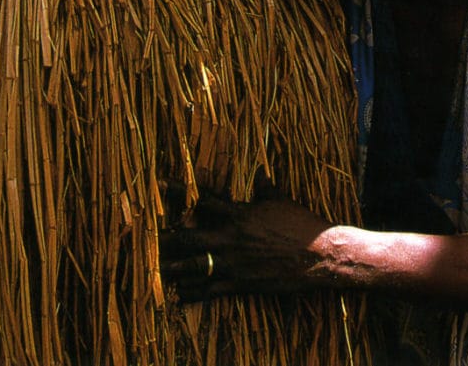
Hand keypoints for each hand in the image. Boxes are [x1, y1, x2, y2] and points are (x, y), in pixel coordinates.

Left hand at [160, 185, 339, 301]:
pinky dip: (193, 294)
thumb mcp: (281, 201)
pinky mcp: (241, 283)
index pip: (203, 200)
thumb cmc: (300, 224)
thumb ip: (266, 188)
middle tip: (149, 237)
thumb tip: (261, 172)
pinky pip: (211, 291)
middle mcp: (231, 238)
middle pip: (190, 237)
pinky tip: (178, 296)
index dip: (180, 191)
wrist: (319, 254)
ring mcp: (234, 263)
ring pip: (195, 267)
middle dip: (168, 238)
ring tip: (154, 269)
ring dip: (173, 268)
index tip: (160, 184)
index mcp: (239, 214)